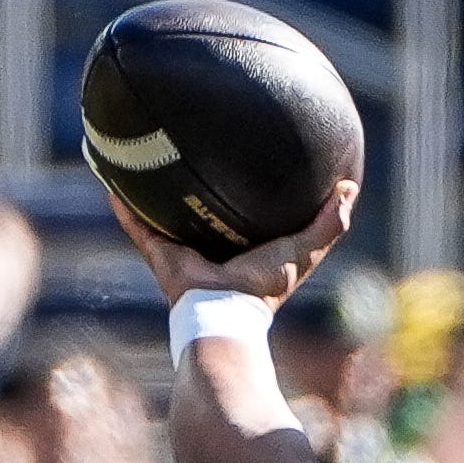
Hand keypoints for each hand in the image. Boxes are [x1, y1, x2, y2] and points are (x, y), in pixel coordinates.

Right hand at [107, 177, 359, 309]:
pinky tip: (111, 180)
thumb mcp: (304, 251)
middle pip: (201, 211)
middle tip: (189, 147)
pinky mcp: (161, 255)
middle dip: (196, 187)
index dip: (248, 191)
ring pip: (164, 216)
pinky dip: (125, 208)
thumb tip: (351, 187)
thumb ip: (329, 224)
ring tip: (142, 156)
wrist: (224, 314)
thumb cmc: (266, 289)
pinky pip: (139, 227)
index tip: (246, 158)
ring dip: (152, 193)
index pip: (246, 214)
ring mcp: (183, 252)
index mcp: (244, 246)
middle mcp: (211, 247)